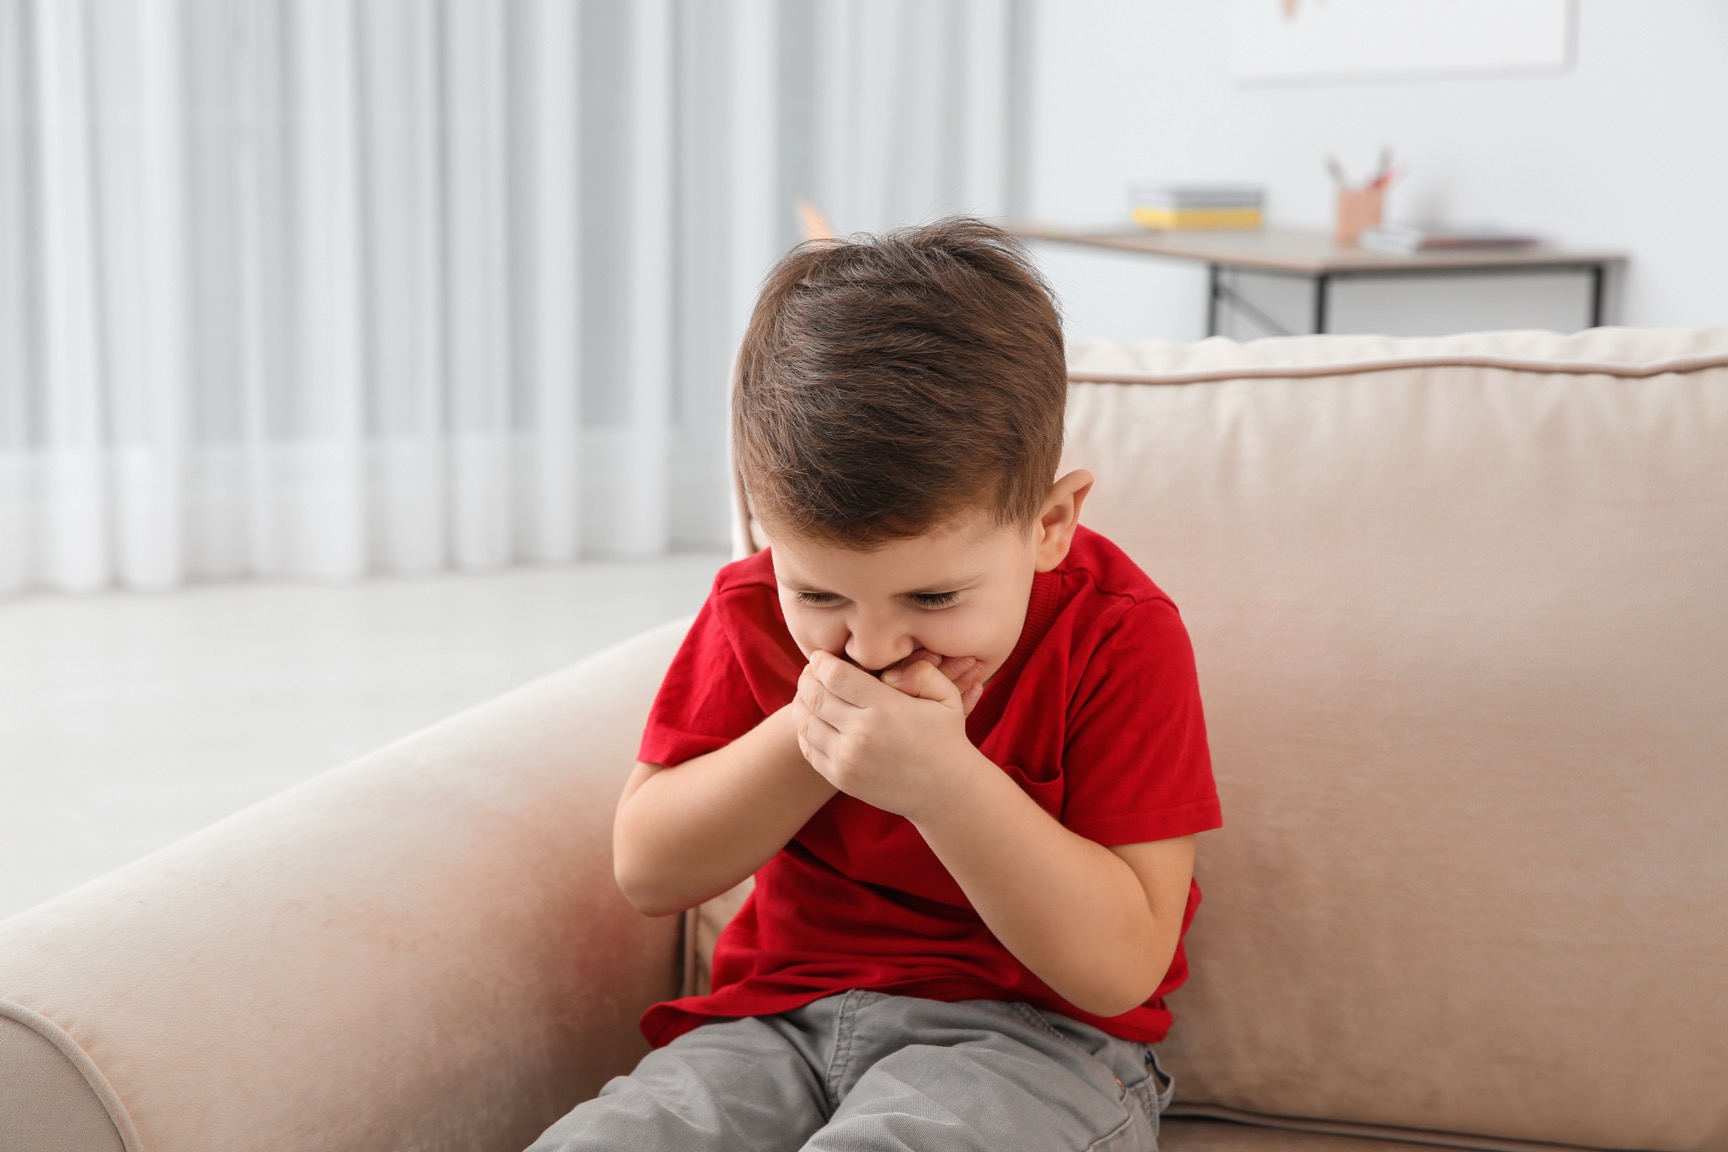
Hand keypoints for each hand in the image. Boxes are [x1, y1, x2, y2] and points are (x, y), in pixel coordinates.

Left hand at [792, 649, 986, 821]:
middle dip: (807, 678)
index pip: (835, 676)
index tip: (820, 656)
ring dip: (800, 702)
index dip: (821, 661)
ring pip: (805, 722)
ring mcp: (848, 759)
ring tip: (807, 692)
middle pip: (814, 696)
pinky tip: (811, 719)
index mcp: (885, 708)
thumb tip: (887, 671)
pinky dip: (804, 729)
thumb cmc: (945, 738)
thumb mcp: (946, 696)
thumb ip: (921, 671)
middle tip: (810, 671)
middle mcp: (862, 733)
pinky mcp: (841, 778)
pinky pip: (809, 748)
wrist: (945, 792)